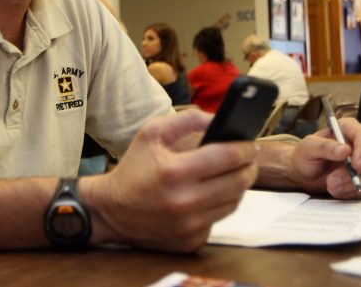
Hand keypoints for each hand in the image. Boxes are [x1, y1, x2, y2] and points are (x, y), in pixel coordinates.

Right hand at [85, 110, 257, 251]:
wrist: (111, 211)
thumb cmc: (133, 168)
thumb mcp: (151, 133)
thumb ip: (187, 119)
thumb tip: (218, 120)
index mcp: (175, 171)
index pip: (229, 157)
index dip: (246, 147)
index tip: (249, 143)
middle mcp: (184, 202)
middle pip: (239, 182)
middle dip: (249, 166)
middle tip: (248, 157)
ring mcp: (189, 226)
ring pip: (234, 202)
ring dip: (238, 186)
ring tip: (232, 172)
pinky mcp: (191, 242)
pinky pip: (218, 220)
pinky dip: (219, 205)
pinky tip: (211, 195)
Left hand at [289, 117, 360, 198]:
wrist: (303, 173)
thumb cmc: (305, 155)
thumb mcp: (308, 148)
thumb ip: (325, 146)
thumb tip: (345, 150)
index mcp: (347, 129)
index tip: (355, 165)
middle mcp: (358, 144)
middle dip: (353, 173)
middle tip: (332, 181)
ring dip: (351, 184)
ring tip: (330, 187)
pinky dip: (352, 192)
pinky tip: (336, 191)